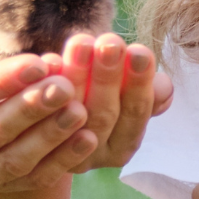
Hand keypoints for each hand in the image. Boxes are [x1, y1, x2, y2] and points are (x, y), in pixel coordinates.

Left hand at [46, 33, 172, 171]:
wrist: (44, 124)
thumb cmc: (99, 93)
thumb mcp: (125, 92)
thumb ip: (147, 91)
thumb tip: (164, 87)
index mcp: (123, 145)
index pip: (136, 113)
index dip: (139, 82)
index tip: (140, 51)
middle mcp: (94, 156)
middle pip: (105, 114)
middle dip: (109, 76)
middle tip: (110, 42)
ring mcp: (59, 152)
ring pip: (72, 114)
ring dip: (78, 75)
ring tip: (83, 42)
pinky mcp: (33, 147)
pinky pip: (41, 115)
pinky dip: (46, 86)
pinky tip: (50, 60)